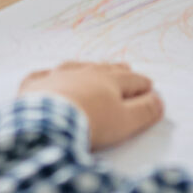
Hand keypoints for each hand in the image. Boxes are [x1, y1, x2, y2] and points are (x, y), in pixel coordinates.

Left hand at [20, 62, 162, 148]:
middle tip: (126, 71)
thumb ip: (145, 110)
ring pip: (76, 68)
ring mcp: (57, 76)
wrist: (47, 124)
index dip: (143, 84)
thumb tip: (159, 99)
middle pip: (105, 69)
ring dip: (88, 69)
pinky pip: (42, 76)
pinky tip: (49, 76)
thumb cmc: (91, 123)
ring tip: (95, 69)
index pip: (131, 79)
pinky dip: (49, 77)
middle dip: (119, 71)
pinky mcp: (34, 87)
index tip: (150, 87)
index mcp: (108, 80)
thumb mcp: (126, 121)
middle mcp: (83, 72)